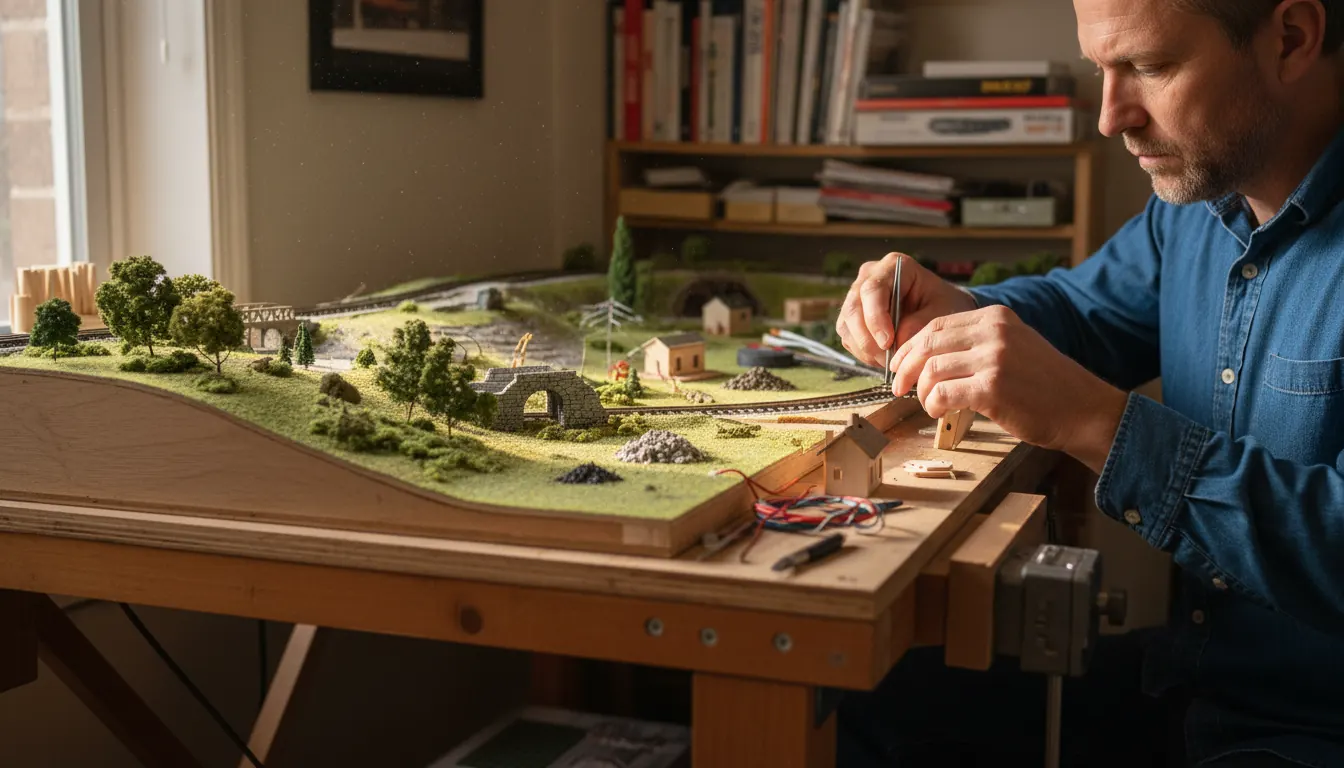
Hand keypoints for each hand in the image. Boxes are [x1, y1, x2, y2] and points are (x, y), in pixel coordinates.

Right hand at [835, 253, 976, 368]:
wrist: (943, 311)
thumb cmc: (946, 306)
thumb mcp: (943, 313)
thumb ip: (920, 324)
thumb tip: (896, 341)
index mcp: (894, 266)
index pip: (872, 290)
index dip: (876, 318)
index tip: (888, 342)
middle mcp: (870, 276)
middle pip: (853, 308)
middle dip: (868, 338)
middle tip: (888, 360)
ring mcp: (857, 296)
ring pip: (846, 325)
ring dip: (865, 349)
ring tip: (890, 361)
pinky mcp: (853, 318)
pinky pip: (848, 338)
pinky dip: (863, 353)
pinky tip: (884, 358)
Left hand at [889, 304, 1128, 472]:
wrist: (1082, 409)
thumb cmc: (1044, 385)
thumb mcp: (1014, 347)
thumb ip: (977, 344)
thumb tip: (930, 356)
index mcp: (996, 318)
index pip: (937, 325)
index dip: (912, 345)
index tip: (900, 363)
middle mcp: (994, 332)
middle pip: (929, 344)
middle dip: (907, 367)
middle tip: (899, 386)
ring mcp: (993, 359)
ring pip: (932, 370)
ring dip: (922, 391)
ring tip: (928, 404)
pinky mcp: (992, 388)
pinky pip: (943, 394)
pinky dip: (933, 404)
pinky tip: (939, 412)